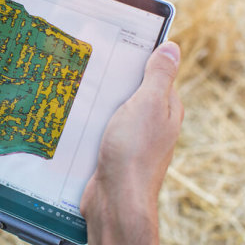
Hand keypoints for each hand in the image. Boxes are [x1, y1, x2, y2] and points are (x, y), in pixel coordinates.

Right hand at [79, 41, 183, 244]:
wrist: (115, 201)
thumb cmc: (135, 152)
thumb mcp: (149, 105)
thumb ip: (159, 76)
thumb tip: (172, 47)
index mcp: (167, 110)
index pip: (156, 74)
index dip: (138, 58)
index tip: (116, 42)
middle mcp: (153, 125)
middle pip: (131, 92)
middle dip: (113, 80)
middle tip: (90, 63)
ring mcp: (132, 141)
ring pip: (112, 112)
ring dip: (97, 103)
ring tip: (76, 85)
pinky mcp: (112, 154)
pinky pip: (98, 131)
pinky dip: (88, 123)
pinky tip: (72, 116)